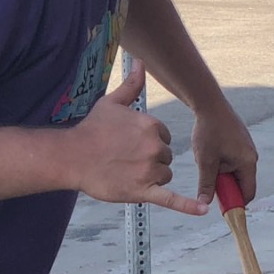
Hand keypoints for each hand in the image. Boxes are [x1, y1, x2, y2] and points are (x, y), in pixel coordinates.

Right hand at [69, 64, 205, 215]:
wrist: (71, 157)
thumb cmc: (91, 130)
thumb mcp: (112, 103)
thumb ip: (132, 85)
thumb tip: (141, 62)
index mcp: (152, 126)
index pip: (165, 138)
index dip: (149, 143)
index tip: (130, 145)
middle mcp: (155, 147)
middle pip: (166, 158)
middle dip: (151, 160)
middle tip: (125, 160)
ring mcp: (150, 170)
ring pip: (165, 176)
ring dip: (151, 177)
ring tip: (126, 172)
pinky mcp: (144, 190)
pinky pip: (171, 199)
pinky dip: (188, 206)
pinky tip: (203, 211)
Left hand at [189, 98, 258, 210]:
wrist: (209, 104)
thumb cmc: (209, 131)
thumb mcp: (205, 161)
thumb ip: (207, 184)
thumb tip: (205, 203)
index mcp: (248, 162)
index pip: (248, 193)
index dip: (235, 203)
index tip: (221, 207)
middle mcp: (251, 156)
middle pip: (242, 183)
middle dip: (225, 185)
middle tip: (208, 181)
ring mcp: (247, 148)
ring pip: (235, 171)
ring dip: (221, 173)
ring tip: (207, 161)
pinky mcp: (240, 142)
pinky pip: (233, 160)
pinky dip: (222, 163)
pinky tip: (210, 152)